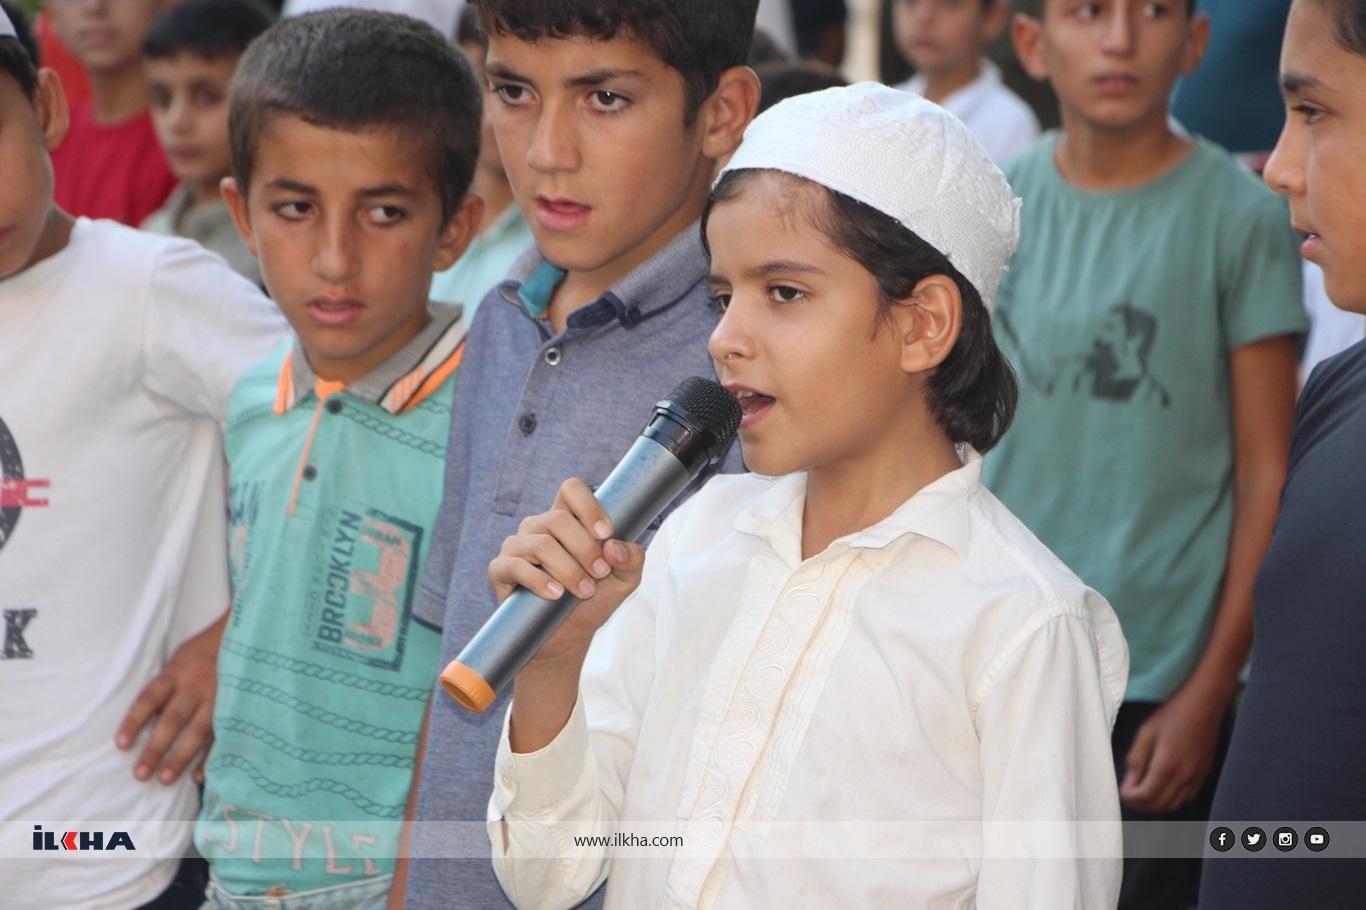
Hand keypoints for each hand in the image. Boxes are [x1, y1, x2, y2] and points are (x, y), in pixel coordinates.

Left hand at [115, 611, 225, 783]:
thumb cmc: (205, 651)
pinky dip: (212, 756)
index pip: (150, 698)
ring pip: (198, 731)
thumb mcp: (181, 659)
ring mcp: (219, 697)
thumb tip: (147, 720)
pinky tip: (199, 776)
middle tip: (141, 774)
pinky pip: (223, 734)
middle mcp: (197, 685)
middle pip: (173, 719)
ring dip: (181, 757)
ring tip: (165, 779)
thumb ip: (167, 684)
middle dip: (156, 748)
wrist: (248, 634)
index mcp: (178, 671)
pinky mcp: (236, 706)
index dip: (134, 721)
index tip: (121, 745)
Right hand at [489, 478, 644, 666]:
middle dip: (585, 548)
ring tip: (584, 591)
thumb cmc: (594, 600)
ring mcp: (517, 546)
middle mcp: (539, 526)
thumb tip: (614, 547)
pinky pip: (516, 566)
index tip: (606, 532)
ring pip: (541, 544)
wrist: (567, 637)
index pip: (571, 490)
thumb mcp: (624, 580)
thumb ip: (632, 560)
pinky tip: (556, 595)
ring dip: (568, 569)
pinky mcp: (500, 570)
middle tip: (601, 572)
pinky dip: (539, 581)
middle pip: (558, 518)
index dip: (589, 506)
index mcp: (567, 519)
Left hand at [1119, 681, 1227, 812]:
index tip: (1122, 790)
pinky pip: (1187, 797)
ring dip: (1156, 805)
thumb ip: (1136, 759)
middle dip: (1140, 804)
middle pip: (1159, 805)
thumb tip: (1129, 782)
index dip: (1130, 797)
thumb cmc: (1173, 714)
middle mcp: (1184, 776)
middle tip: (1129, 793)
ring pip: (1174, 805)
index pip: (1146, 796)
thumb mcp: (1146, 732)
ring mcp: (1197, 777)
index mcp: (1167, 765)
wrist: (1205, 704)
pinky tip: (1162, 789)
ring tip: (1143, 792)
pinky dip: (1172, 800)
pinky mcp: (1205, 774)